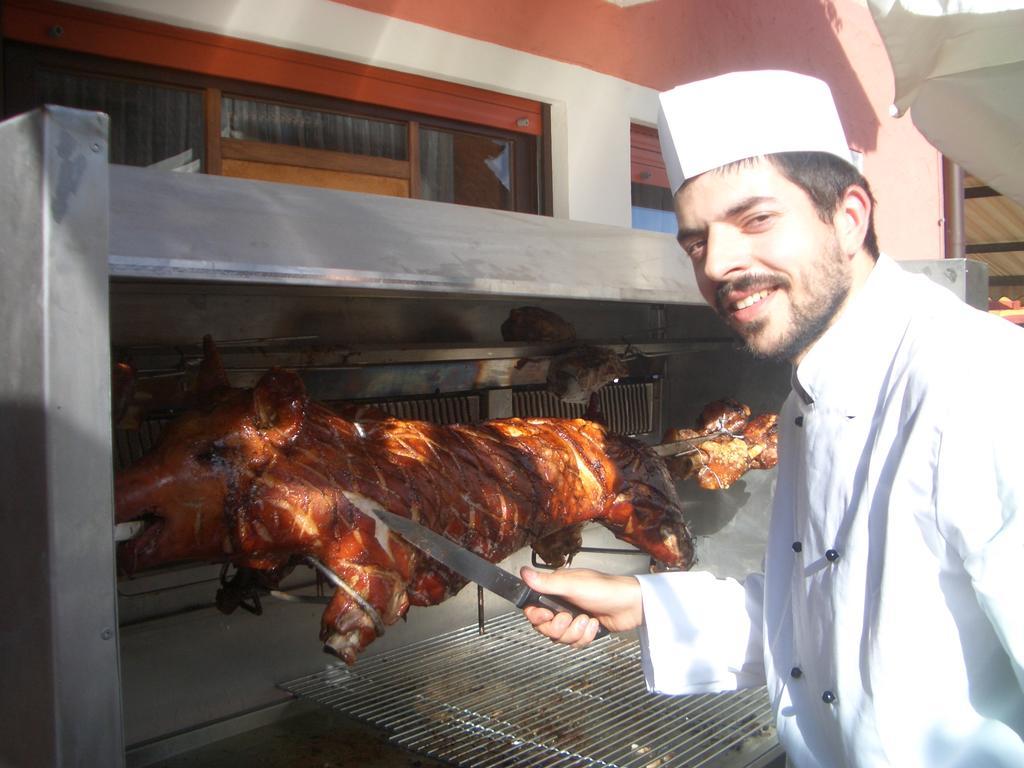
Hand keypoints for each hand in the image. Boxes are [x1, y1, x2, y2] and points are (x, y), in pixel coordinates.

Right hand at [519, 566, 642, 648]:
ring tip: (588, 620)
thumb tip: (523, 572)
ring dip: (575, 632)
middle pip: (544, 627)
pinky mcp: (582, 630)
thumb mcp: (573, 585)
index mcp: (555, 589)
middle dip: (558, 627)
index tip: (548, 614)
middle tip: (571, 618)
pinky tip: (594, 626)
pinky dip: (584, 637)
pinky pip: (573, 643)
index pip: (532, 608)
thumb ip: (547, 582)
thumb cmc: (604, 589)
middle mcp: (561, 604)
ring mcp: (572, 618)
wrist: (631, 606)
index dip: (536, 616)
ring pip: (559, 638)